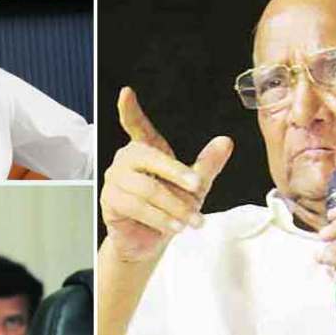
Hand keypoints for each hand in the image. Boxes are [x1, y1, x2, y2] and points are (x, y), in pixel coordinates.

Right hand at [100, 87, 233, 264]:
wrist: (149, 242)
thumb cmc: (169, 209)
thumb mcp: (194, 187)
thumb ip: (207, 165)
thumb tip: (226, 141)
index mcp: (145, 149)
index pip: (136, 126)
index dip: (130, 110)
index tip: (126, 92)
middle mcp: (126, 160)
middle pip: (150, 159)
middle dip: (178, 175)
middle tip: (199, 189)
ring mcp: (114, 179)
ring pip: (148, 189)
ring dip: (174, 206)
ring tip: (193, 220)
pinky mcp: (109, 201)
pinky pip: (136, 207)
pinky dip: (160, 218)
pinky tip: (174, 226)